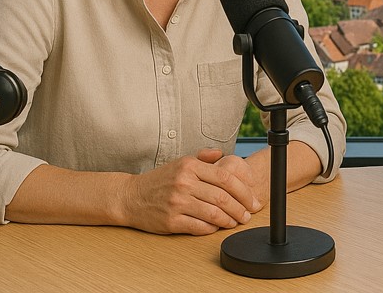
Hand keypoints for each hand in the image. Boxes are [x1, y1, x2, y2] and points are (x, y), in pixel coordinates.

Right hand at [118, 149, 261, 234]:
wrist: (130, 197)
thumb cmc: (159, 181)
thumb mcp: (181, 162)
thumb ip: (204, 158)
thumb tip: (224, 155)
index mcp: (190, 166)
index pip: (225, 176)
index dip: (243, 189)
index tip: (251, 198)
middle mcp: (184, 183)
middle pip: (222, 196)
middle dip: (241, 207)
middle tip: (249, 214)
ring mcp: (177, 202)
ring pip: (213, 213)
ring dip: (229, 219)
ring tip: (236, 221)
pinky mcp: (171, 221)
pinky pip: (199, 226)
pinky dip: (212, 228)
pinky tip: (218, 227)